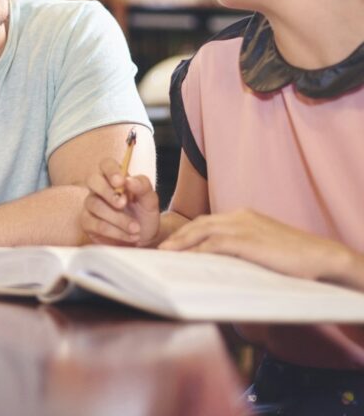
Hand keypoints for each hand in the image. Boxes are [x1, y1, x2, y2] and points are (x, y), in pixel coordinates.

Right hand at [80, 157, 158, 245]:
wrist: (143, 240)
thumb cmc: (144, 215)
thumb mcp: (150, 201)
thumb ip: (143, 187)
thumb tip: (130, 181)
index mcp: (114, 178)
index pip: (106, 164)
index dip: (111, 171)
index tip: (120, 182)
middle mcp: (99, 189)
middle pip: (92, 180)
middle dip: (107, 192)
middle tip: (123, 204)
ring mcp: (91, 205)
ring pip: (96, 205)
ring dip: (118, 219)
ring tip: (136, 229)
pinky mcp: (87, 222)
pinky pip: (96, 224)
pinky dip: (116, 232)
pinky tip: (130, 236)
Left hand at [159, 208, 351, 280]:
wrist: (322, 256)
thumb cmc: (295, 258)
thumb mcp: (262, 248)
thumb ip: (242, 250)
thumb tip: (221, 264)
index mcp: (243, 217)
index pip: (206, 222)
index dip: (187, 232)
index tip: (172, 243)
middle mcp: (240, 217)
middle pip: (199, 224)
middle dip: (178, 236)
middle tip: (160, 248)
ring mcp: (244, 227)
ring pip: (202, 231)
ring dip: (181, 243)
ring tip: (165, 254)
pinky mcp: (248, 240)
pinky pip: (215, 244)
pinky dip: (198, 250)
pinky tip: (186, 259)